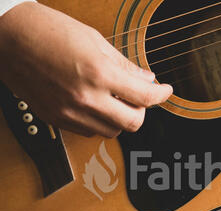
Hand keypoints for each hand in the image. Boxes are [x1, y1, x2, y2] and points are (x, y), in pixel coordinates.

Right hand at [0, 2, 172, 137]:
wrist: (7, 35)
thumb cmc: (48, 30)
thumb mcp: (94, 41)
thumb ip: (125, 65)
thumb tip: (148, 79)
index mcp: (99, 74)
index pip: (144, 97)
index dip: (161, 95)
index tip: (165, 90)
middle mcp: (85, 98)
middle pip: (132, 123)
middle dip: (142, 111)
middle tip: (139, 97)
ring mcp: (69, 112)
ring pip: (112, 131)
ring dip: (120, 118)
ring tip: (115, 99)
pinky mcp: (55, 119)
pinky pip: (89, 131)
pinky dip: (99, 122)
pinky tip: (95, 104)